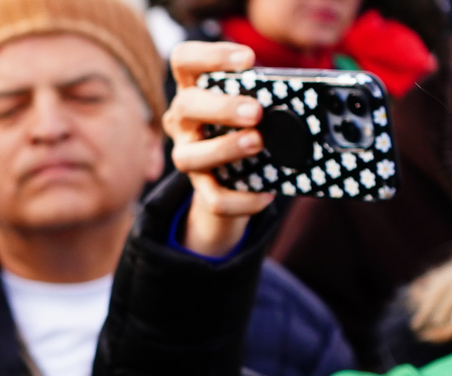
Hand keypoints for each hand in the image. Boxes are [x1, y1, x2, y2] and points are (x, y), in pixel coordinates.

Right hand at [163, 40, 275, 257]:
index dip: (210, 55)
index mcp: (195, 88)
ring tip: (258, 143)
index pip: (184, 60)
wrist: (236, 177)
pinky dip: (241, 199)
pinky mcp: (202, 188)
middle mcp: (183, 121)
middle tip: (256, 111)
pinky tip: (267, 195)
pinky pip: (213, 199)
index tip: (248, 60)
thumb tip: (312, 94)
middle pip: (185, 105)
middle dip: (220, 107)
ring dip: (224, 149)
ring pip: (189, 156)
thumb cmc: (251, 124)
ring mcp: (188, 154)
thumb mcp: (258, 101)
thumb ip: (271, 93)